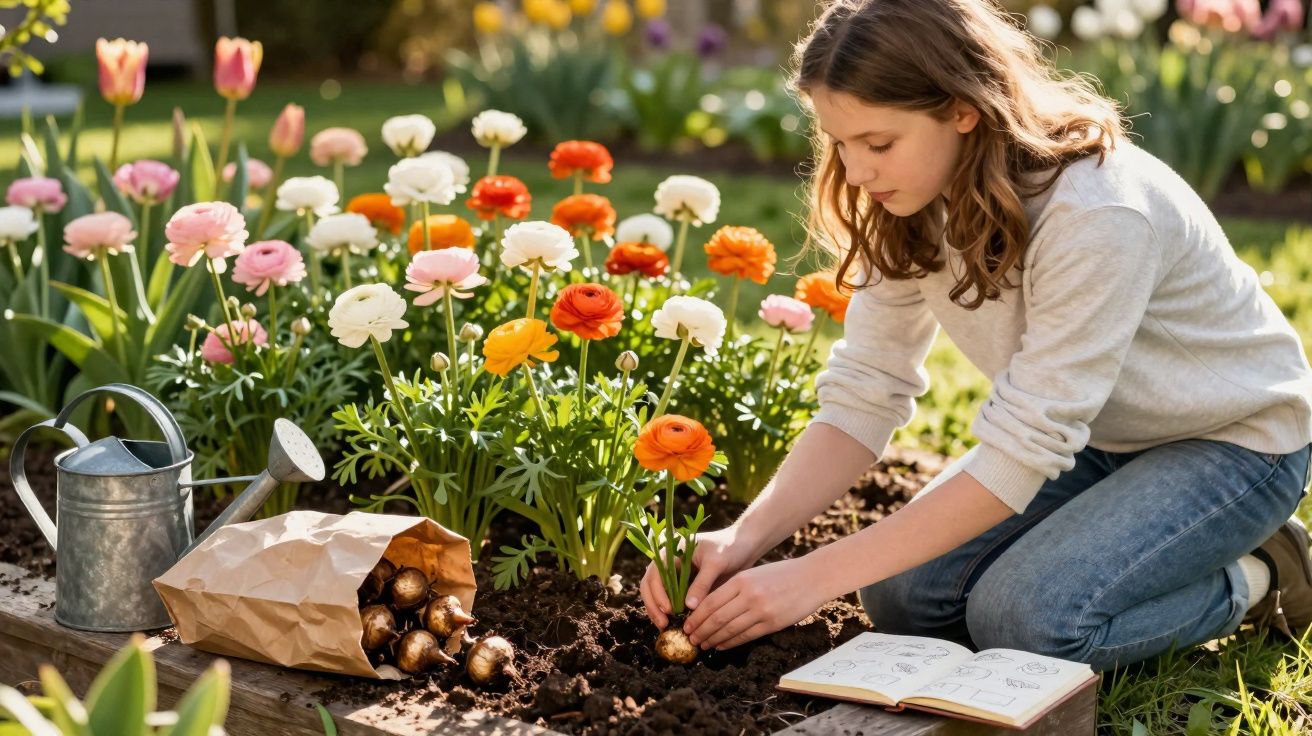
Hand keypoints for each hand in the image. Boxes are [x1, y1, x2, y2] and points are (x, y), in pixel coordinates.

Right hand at [639, 525, 760, 629]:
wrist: (743, 546)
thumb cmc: (729, 548)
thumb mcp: (716, 563)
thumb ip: (702, 583)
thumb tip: (688, 607)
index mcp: (672, 551)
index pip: (655, 573)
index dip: (658, 593)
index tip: (669, 610)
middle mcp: (668, 562)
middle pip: (650, 585)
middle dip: (654, 605)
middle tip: (663, 624)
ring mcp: (674, 574)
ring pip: (656, 593)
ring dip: (658, 610)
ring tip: (665, 626)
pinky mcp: (683, 584)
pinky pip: (670, 598)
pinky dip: (669, 611)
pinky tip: (675, 623)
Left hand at [682, 556, 827, 650]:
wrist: (812, 576)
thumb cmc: (781, 574)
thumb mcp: (754, 573)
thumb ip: (734, 587)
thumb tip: (711, 606)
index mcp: (741, 580)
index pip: (711, 601)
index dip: (696, 616)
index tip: (687, 625)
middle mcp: (749, 595)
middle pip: (717, 617)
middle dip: (701, 630)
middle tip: (690, 638)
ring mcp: (761, 610)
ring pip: (730, 629)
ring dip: (713, 639)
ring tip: (703, 645)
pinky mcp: (773, 623)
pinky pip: (746, 636)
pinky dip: (731, 643)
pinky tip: (721, 646)